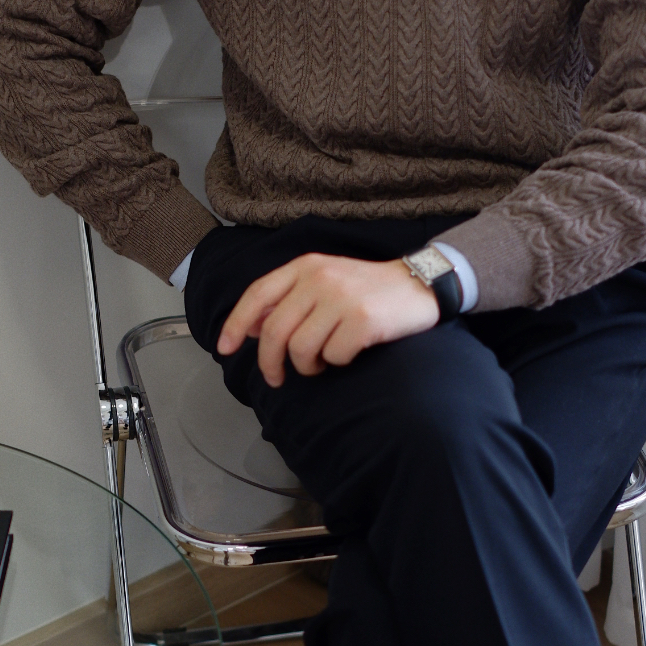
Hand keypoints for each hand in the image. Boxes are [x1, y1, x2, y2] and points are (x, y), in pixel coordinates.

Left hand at [217, 254, 439, 386]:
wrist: (420, 284)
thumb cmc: (367, 289)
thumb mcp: (324, 281)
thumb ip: (287, 299)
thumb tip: (252, 327)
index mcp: (305, 266)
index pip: (257, 295)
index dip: (236, 324)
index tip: (225, 348)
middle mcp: (319, 278)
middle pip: (275, 331)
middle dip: (269, 363)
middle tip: (276, 378)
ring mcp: (342, 298)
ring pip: (301, 349)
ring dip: (307, 365)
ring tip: (321, 362)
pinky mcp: (363, 320)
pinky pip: (333, 356)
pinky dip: (337, 362)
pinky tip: (348, 353)